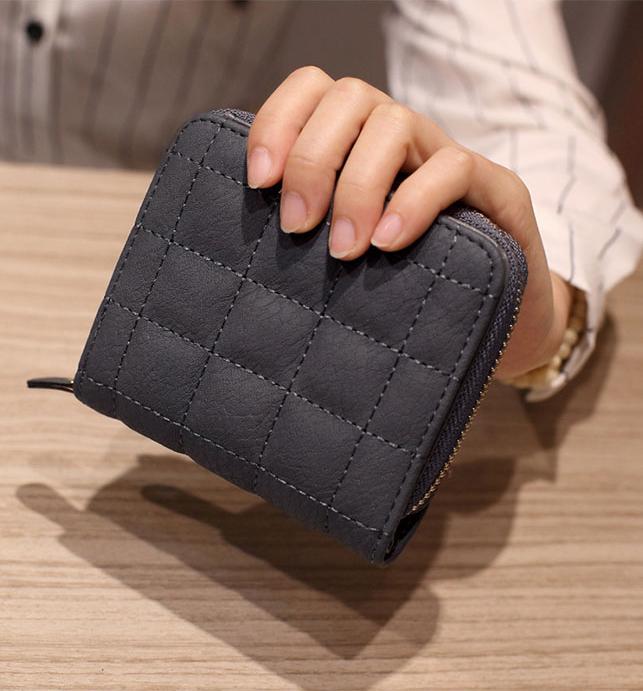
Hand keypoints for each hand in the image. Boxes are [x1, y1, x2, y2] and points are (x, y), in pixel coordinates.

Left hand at [245, 66, 572, 378]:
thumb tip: (248, 243)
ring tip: (343, 248)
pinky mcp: (495, 188)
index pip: (313, 90)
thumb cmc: (407, 283)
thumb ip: (311, 234)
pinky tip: (388, 241)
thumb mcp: (348, 254)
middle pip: (349, 98)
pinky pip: (453, 168)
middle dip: (312, 160)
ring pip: (395, 123)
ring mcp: (444, 157)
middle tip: (296, 226)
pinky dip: (414, 201)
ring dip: (357, 186)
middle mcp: (400, 137)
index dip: (277, 123)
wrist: (497, 313)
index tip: (259, 182)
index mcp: (358, 143)